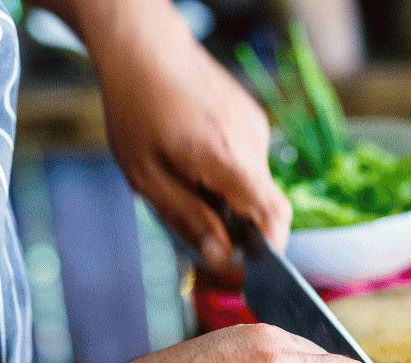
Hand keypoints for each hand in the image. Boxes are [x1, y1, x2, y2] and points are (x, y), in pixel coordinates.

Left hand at [92, 7, 290, 273]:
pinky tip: (195, 155)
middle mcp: (250, 143)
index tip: (256, 267)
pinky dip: (228, 171)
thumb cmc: (136, 109)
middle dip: (238, 223)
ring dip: (228, 194)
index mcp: (226, 159)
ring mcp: (255, 127)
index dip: (273, 247)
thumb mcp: (147, 177)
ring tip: (187, 177)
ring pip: (252, 182)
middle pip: (262, 203)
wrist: (144, 46)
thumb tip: (222, 259)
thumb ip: (189, 219)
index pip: (273, 214)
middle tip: (199, 222)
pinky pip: (248, 160)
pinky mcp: (252, 118)